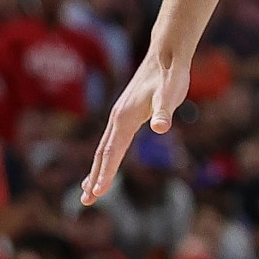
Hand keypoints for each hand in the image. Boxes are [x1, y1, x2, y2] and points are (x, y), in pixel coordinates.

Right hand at [81, 51, 190, 204]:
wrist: (166, 57)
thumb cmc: (171, 77)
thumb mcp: (171, 94)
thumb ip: (165, 111)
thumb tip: (161, 127)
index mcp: (125, 118)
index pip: (112, 152)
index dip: (105, 173)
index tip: (98, 193)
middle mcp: (117, 119)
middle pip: (102, 154)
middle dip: (95, 178)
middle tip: (87, 202)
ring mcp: (120, 117)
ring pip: (104, 149)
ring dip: (96, 170)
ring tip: (88, 192)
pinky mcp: (126, 115)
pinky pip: (111, 141)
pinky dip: (105, 158)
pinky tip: (104, 166)